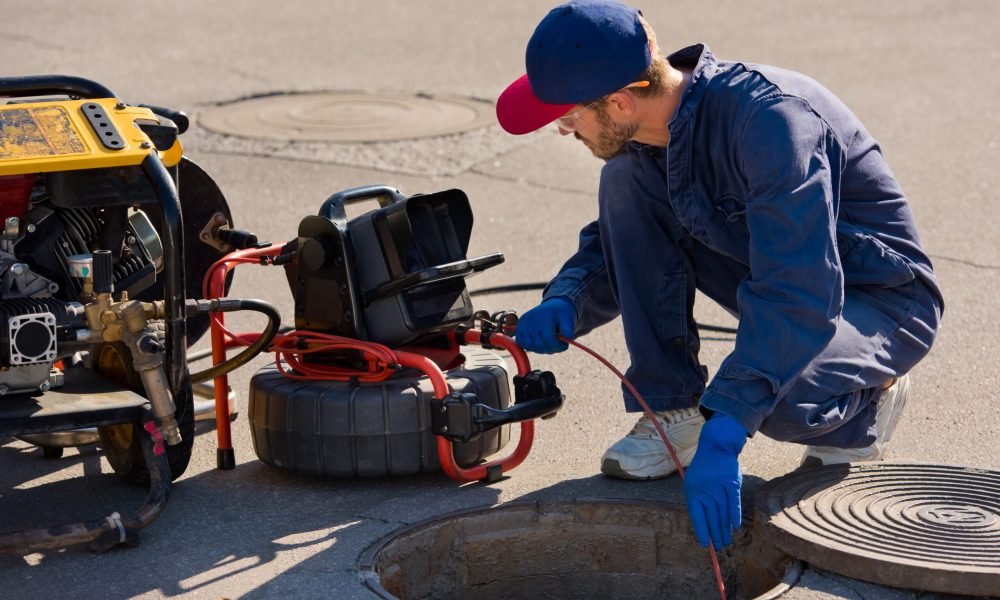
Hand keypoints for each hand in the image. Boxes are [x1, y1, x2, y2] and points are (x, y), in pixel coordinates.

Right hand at [515, 297, 576, 353]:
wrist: (551, 307)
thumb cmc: (560, 314)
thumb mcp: (567, 319)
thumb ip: (568, 328)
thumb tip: (569, 337)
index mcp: (544, 317)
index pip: (548, 338)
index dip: (557, 345)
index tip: (564, 345)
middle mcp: (531, 320)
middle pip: (539, 344)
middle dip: (551, 349)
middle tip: (558, 346)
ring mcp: (523, 324)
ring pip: (530, 346)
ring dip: (541, 349)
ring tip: (549, 344)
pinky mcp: (518, 328)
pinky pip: (522, 343)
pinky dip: (530, 346)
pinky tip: (540, 343)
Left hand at [683, 413, 747, 548]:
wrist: (715, 448)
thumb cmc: (703, 469)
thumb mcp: (693, 483)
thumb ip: (697, 502)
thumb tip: (702, 524)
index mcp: (693, 493)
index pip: (697, 516)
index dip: (701, 531)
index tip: (705, 544)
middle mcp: (706, 491)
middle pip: (711, 517)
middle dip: (715, 534)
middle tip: (719, 547)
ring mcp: (719, 487)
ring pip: (722, 513)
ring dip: (724, 529)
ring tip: (726, 542)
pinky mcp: (732, 484)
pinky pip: (733, 502)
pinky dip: (734, 514)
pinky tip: (735, 526)